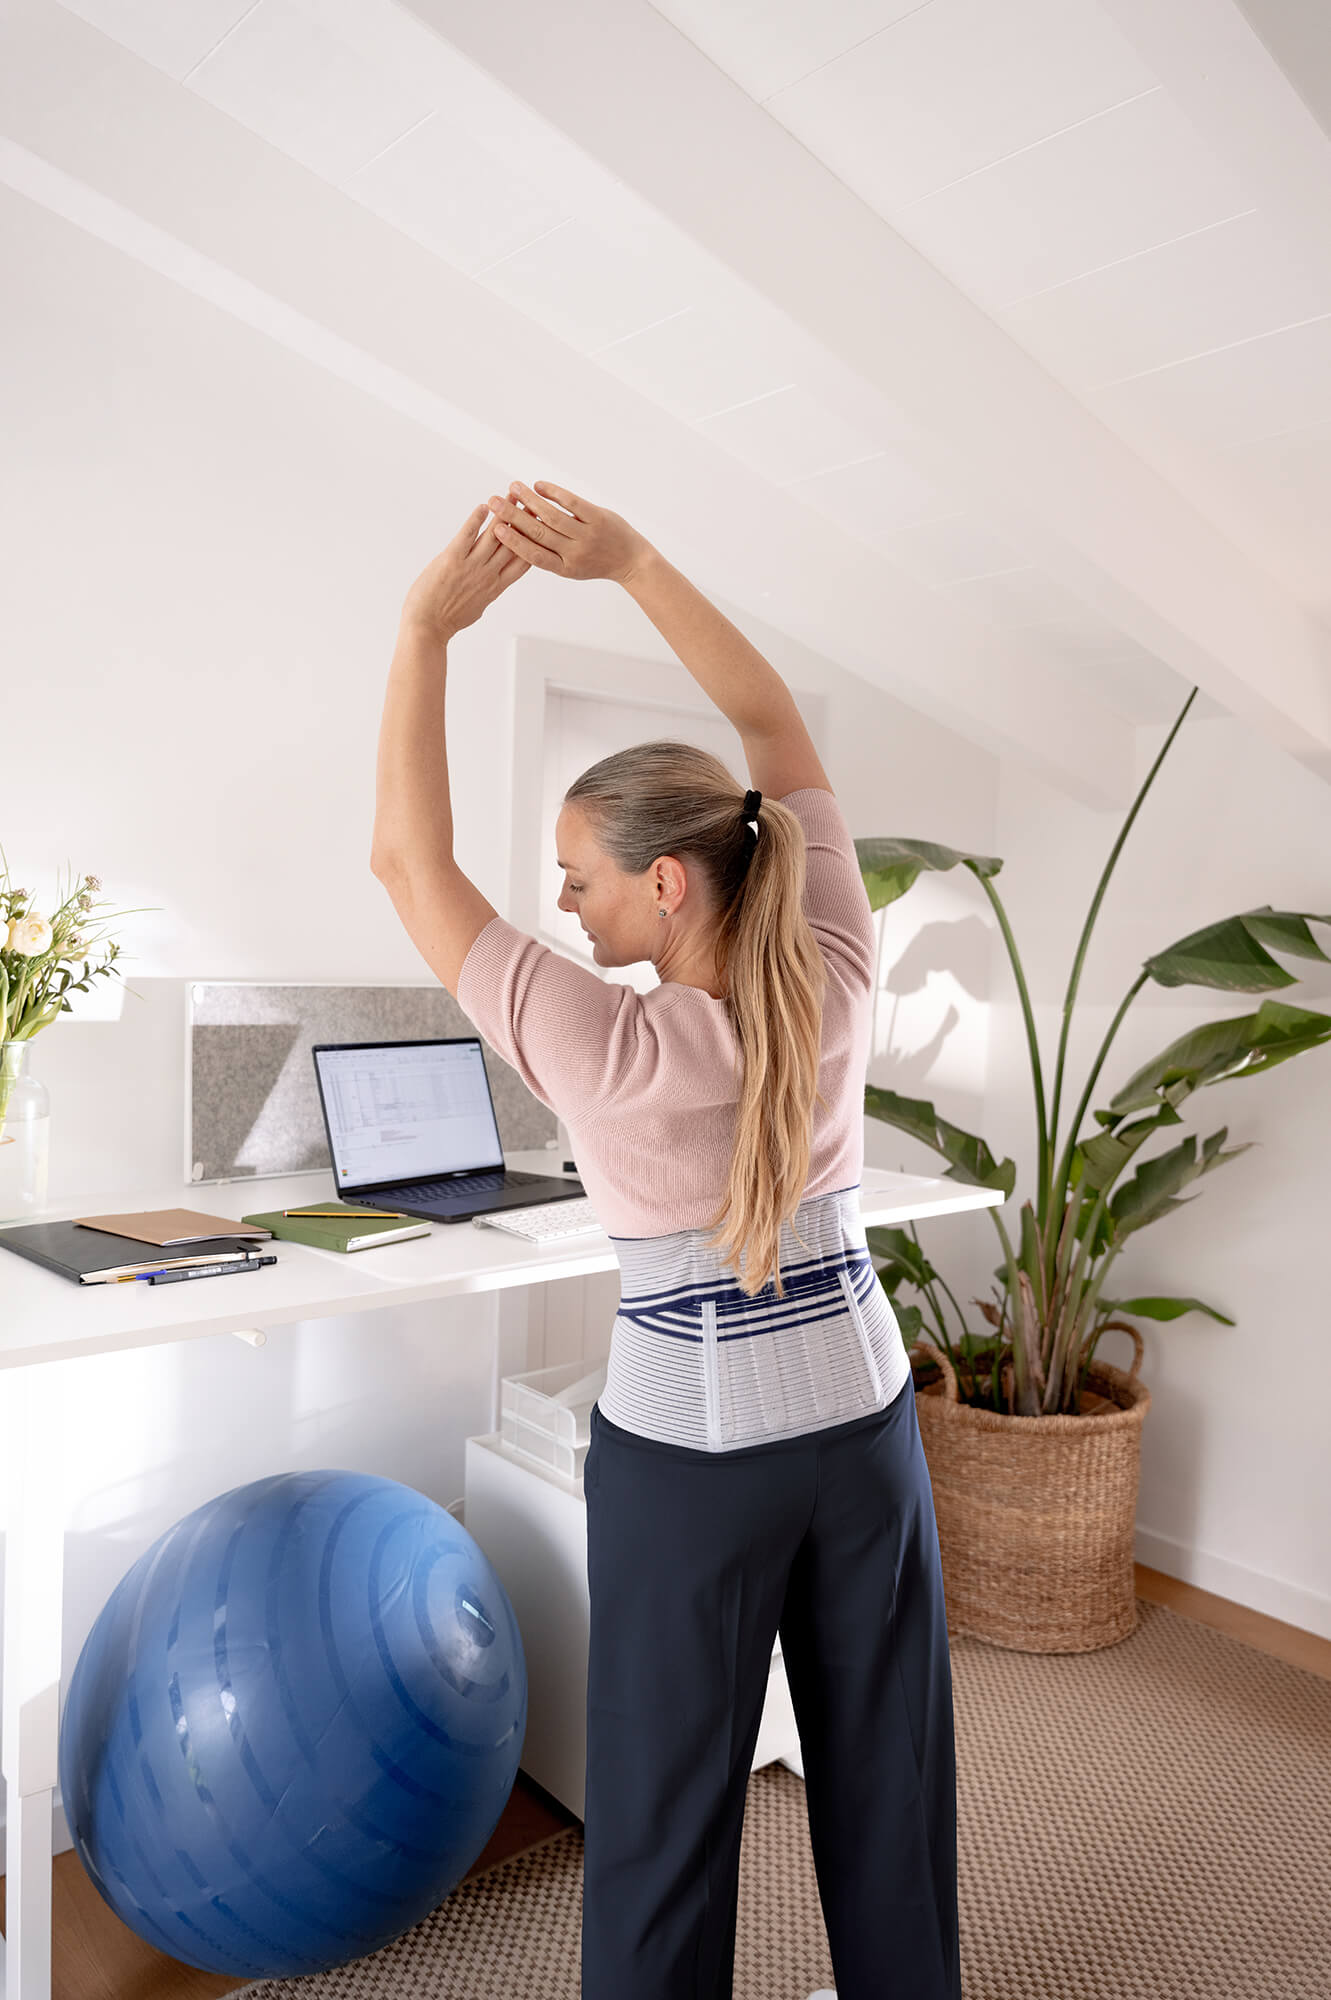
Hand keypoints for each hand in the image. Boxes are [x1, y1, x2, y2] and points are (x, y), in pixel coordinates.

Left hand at [399, 503, 531, 642]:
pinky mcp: (452, 559)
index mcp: (496, 587)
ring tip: (512, 495)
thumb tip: (491, 584)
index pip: (524, 562)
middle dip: (525, 521)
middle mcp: (488, 575)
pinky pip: (468, 534)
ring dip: (504, 513)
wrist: (427, 627)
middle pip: (514, 543)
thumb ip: (487, 591)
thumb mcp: (477, 607)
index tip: (542, 527)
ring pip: (495, 535)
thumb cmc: (448, 620)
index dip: (534, 542)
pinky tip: (484, 506)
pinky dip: (476, 518)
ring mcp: (471, 566)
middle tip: (533, 503)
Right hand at [485, 479, 651, 583]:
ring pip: (553, 515)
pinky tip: (539, 485)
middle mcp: (575, 552)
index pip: (533, 555)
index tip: (496, 527)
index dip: (513, 542)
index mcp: (564, 568)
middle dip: (514, 516)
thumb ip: (550, 554)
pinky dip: (554, 493)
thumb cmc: (596, 562)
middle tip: (494, 501)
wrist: (632, 561)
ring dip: (530, 499)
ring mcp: (587, 535)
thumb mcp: (572, 567)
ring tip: (513, 486)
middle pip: (538, 532)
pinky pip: (572, 503)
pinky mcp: (598, 518)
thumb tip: (521, 537)